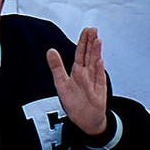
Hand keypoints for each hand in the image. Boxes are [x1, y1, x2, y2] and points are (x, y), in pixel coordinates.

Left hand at [46, 27, 112, 141]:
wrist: (84, 120)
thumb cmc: (74, 101)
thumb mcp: (61, 83)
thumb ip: (56, 67)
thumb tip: (50, 50)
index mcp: (78, 71)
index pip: (81, 53)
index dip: (83, 41)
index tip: (86, 30)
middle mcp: (87, 74)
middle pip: (89, 55)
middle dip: (91, 42)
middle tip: (93, 29)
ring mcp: (94, 82)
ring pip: (95, 65)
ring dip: (96, 53)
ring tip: (97, 40)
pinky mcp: (98, 93)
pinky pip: (98, 80)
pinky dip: (98, 70)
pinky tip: (99, 60)